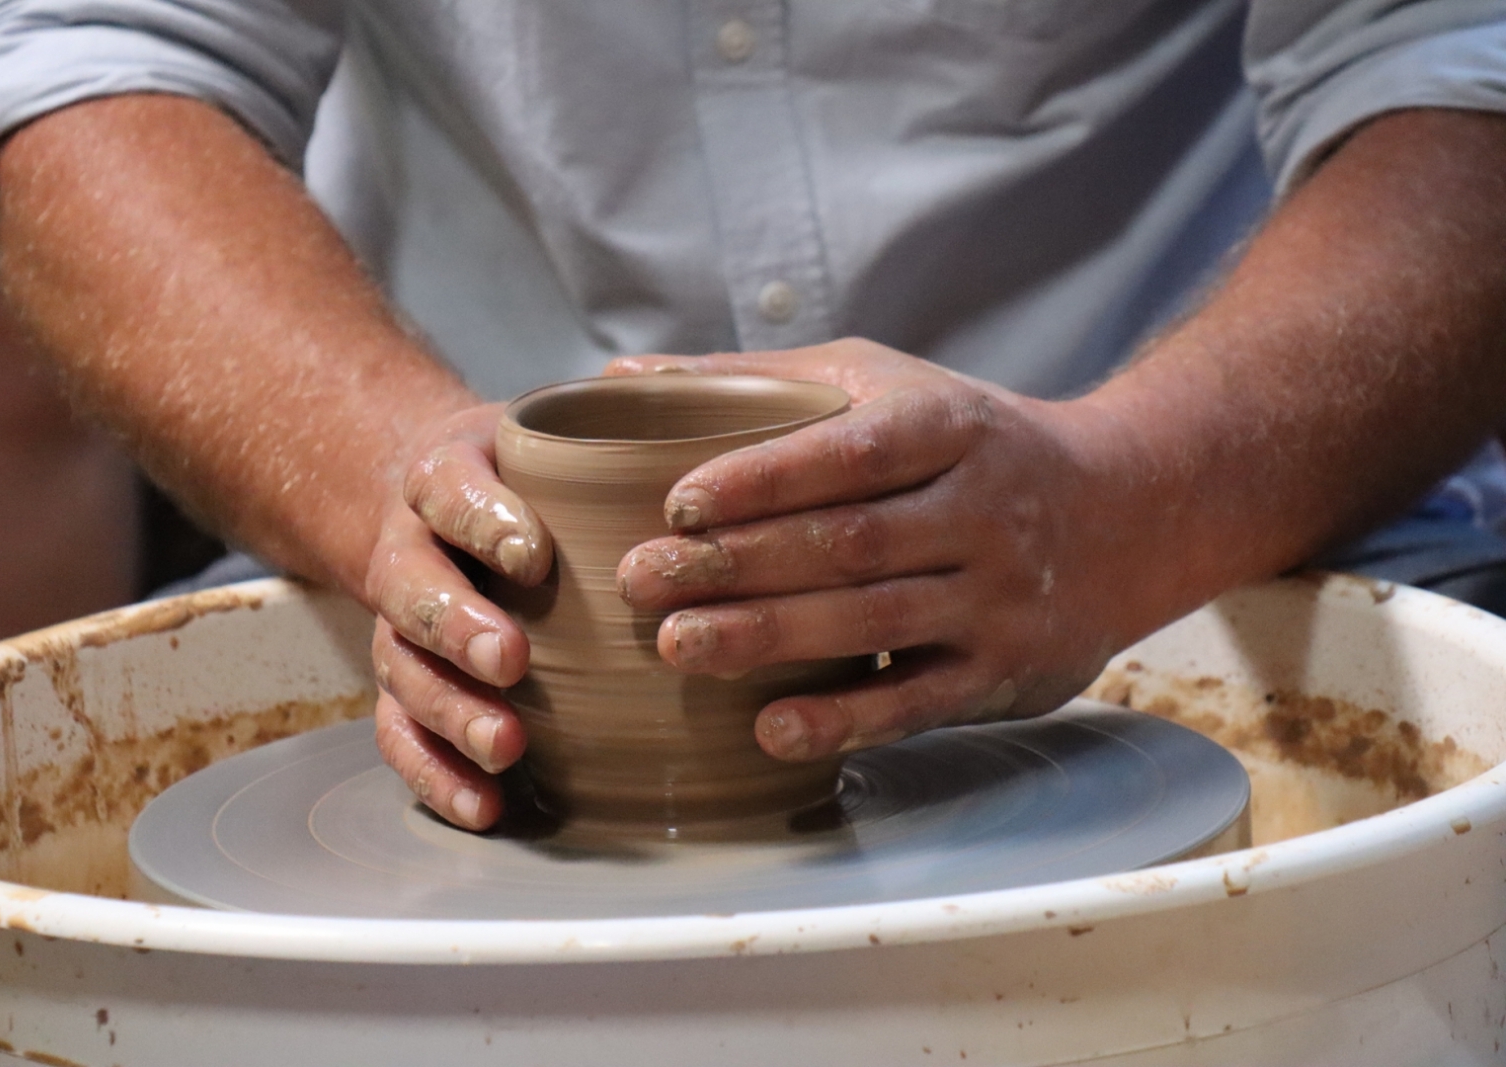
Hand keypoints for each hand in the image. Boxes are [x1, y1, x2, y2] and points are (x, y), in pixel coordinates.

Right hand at [366, 404, 552, 829]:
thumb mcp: (541, 428)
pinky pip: (400, 735)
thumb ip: (594, 421)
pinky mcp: (406, 683)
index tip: (533, 550)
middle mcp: (407, 550)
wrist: (434, 499)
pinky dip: (434, 773)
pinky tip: (484, 807)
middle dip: (458, 627)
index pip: (448, 488)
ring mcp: (399, 625)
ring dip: (449, 711)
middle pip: (411, 590)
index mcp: (441, 477)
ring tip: (504, 744)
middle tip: (510, 657)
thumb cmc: (518, 469)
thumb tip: (670, 387)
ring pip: (401, 670)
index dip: (483, 518)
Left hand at [609, 339, 1162, 762]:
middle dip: (740, 565)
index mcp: (951, 427)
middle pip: (851, 542)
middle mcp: (983, 511)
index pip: (852, 451)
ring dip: (771, 638)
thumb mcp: (888, 383)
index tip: (677, 501)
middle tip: (640, 581)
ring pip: (876, 621)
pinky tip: (770, 730)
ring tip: (676, 647)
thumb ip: (763, 384)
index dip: (764, 478)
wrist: (1129, 510)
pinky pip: (919, 702)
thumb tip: (624, 376)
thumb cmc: (973, 441)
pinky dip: (845, 721)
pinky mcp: (1004, 672)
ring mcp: (999, 597)